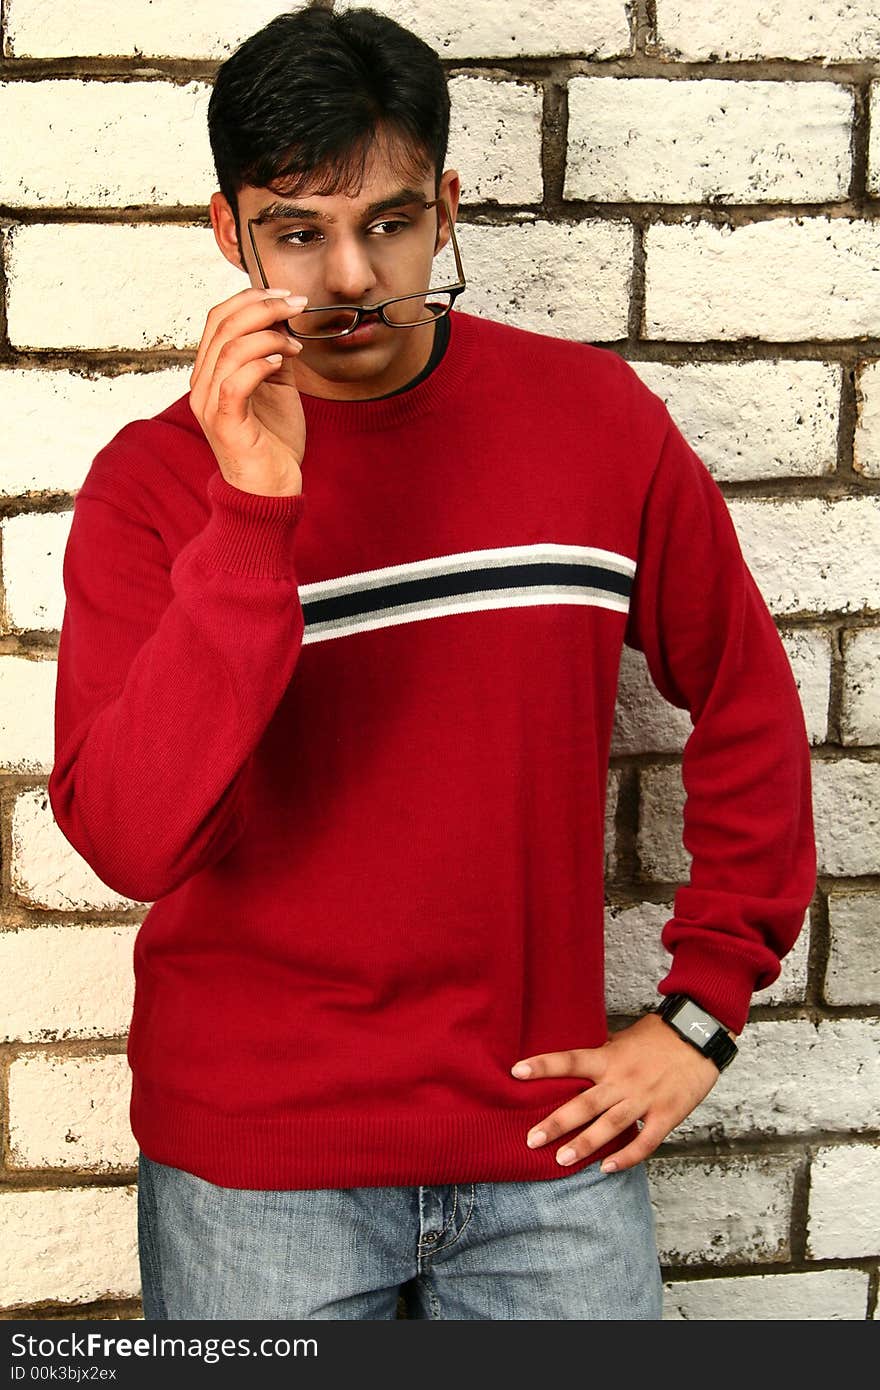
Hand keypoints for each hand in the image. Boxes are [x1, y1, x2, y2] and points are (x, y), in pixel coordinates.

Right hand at [189, 285, 308, 497]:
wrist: (270, 489)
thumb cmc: (273, 441)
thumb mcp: (277, 386)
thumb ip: (274, 353)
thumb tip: (285, 318)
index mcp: (210, 371)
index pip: (218, 318)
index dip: (250, 297)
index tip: (286, 294)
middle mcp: (201, 384)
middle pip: (222, 324)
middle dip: (263, 306)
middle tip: (297, 304)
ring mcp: (209, 404)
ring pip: (229, 348)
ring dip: (269, 335)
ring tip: (295, 344)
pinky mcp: (224, 424)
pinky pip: (235, 382)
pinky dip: (260, 364)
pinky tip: (283, 362)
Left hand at [510, 1012, 722, 1171]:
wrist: (700, 1035)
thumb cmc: (660, 1035)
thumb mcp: (625, 1038)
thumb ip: (604, 1054)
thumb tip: (579, 1063)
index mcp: (610, 1057)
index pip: (570, 1060)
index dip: (543, 1066)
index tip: (516, 1072)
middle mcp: (623, 1080)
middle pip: (584, 1104)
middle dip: (556, 1123)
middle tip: (531, 1140)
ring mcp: (644, 1099)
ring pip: (609, 1127)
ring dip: (584, 1145)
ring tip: (561, 1160)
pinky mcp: (666, 1115)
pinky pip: (644, 1142)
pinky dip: (626, 1158)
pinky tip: (607, 1170)